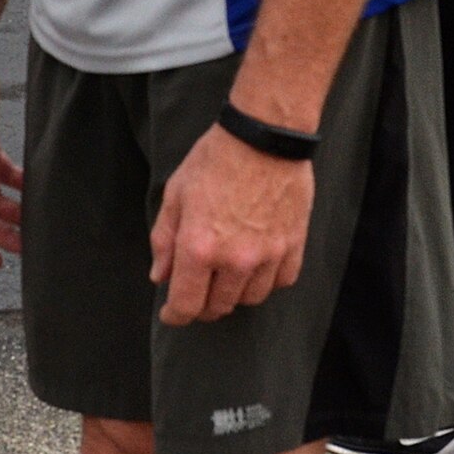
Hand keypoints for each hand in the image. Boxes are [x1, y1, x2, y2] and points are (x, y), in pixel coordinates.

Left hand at [149, 123, 313, 325]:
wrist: (263, 137)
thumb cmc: (214, 160)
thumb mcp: (175, 194)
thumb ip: (164, 240)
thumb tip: (160, 277)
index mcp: (199, 247)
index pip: (186, 304)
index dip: (175, 316)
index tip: (171, 314)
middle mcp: (234, 259)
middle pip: (218, 307)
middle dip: (201, 305)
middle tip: (195, 291)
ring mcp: (268, 256)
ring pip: (249, 299)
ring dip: (233, 294)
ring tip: (224, 274)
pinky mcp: (293, 247)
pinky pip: (279, 283)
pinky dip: (265, 281)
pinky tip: (254, 266)